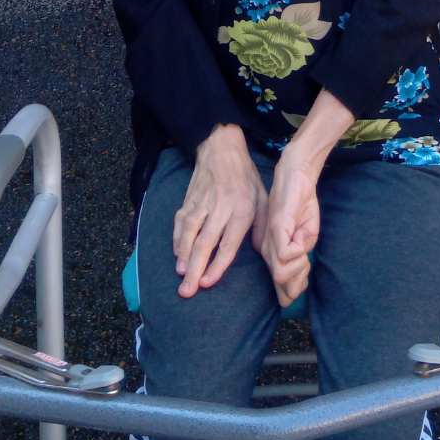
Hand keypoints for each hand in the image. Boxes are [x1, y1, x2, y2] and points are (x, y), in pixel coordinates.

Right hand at [173, 125, 266, 297]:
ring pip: (189, 233)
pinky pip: (180, 222)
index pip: (228, 242)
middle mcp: (220, 207)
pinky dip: (177, 240)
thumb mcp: (263, 198)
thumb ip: (262, 226)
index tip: (207, 283)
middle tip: (187, 291)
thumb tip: (261, 252)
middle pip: (205, 242)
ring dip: (183, 256)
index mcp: (241, 208)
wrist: (222, 148)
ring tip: (181, 275)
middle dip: (195, 269)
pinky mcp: (189, 198)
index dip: (217, 265)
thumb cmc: (246, 178)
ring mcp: (202, 202)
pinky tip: (177, 255)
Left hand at [261, 153, 321, 307]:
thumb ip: (300, 261)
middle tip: (306, 260)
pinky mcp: (276, 229)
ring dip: (300, 266)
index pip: (281, 289)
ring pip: (281, 273)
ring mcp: (270, 240)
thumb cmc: (302, 206)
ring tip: (303, 249)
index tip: (306, 272)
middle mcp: (267, 250)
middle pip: (282, 286)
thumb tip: (296, 287)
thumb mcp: (306, 239)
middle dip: (300, 279)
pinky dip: (299, 253)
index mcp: (273, 254)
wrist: (298, 177)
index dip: (297, 288)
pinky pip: (285, 255)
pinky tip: (301, 240)